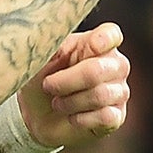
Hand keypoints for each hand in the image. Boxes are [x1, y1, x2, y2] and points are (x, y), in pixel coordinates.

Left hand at [17, 22, 130, 149]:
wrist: (34, 115)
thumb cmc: (40, 80)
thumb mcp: (39, 60)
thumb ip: (49, 45)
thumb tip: (49, 33)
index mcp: (96, 45)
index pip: (111, 34)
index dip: (104, 39)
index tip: (92, 46)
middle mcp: (114, 65)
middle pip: (98, 69)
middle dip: (65, 81)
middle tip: (48, 86)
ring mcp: (118, 91)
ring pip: (101, 95)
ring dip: (70, 102)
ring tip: (57, 103)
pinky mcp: (116, 116)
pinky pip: (106, 116)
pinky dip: (81, 118)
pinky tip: (71, 117)